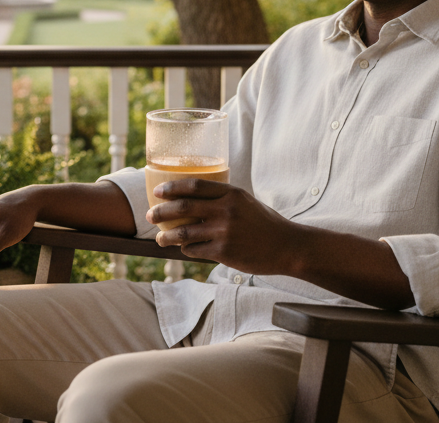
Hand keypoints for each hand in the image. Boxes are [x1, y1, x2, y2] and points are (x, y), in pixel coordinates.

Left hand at [148, 179, 295, 274]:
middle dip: (161, 212)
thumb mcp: (246, 202)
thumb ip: (223, 198)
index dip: (172, 188)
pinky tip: (184, 249)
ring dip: (167, 236)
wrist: (287, 247)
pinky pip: (195, 250)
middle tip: (151, 215)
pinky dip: (186, 249)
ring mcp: (224, 232)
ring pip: (184, 233)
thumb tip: (193, 200)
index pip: (194, 186)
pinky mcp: (224, 253)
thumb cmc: (265, 223)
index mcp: (232, 194)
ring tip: (160, 238)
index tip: (157, 191)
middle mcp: (226, 210)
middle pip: (183, 207)